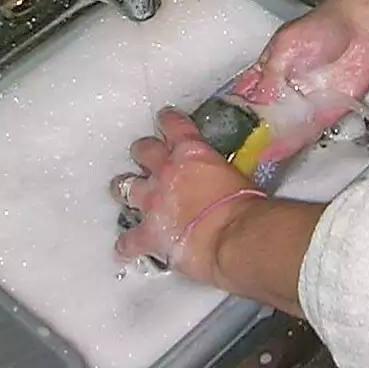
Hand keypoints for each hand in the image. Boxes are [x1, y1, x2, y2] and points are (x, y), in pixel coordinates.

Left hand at [111, 108, 262, 279]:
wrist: (234, 235)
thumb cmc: (245, 206)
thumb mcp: (236, 176)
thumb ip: (219, 173)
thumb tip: (222, 182)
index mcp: (192, 153)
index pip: (174, 125)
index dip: (167, 121)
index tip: (164, 118)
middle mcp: (166, 171)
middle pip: (143, 151)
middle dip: (142, 153)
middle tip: (145, 158)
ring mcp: (152, 202)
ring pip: (124, 187)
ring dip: (125, 189)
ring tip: (124, 192)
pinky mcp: (148, 233)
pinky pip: (128, 241)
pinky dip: (128, 245)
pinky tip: (126, 249)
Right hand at [230, 0, 368, 161]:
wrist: (362, 31)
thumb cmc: (322, 28)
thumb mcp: (286, 47)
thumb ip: (270, 76)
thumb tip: (254, 101)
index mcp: (267, 72)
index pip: (244, 95)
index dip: (232, 111)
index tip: (218, 128)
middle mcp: (282, 92)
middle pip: (260, 117)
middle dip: (247, 133)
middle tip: (231, 150)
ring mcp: (301, 105)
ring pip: (279, 129)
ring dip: (266, 143)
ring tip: (247, 160)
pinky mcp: (322, 116)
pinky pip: (302, 135)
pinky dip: (288, 146)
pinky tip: (273, 156)